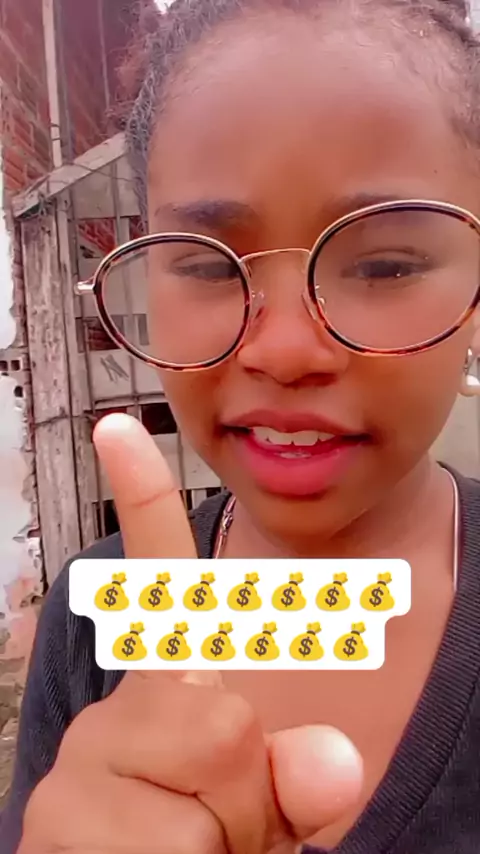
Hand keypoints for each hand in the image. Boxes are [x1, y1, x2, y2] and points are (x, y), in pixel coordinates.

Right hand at [19, 414, 362, 853]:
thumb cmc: (202, 837)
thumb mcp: (263, 802)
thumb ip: (296, 772)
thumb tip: (334, 763)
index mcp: (163, 690)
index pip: (159, 584)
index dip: (141, 501)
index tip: (116, 429)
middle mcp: (112, 715)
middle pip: (225, 720)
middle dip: (245, 791)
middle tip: (215, 826)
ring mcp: (79, 768)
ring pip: (203, 796)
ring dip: (219, 843)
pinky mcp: (56, 826)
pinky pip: (171, 851)